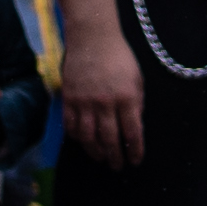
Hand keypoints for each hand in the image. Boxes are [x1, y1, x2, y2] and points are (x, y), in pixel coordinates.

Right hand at [61, 20, 145, 166]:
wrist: (93, 39)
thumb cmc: (119, 58)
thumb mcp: (137, 79)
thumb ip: (136, 103)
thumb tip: (135, 126)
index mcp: (128, 98)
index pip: (133, 132)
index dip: (135, 150)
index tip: (135, 161)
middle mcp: (106, 103)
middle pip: (110, 139)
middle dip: (115, 156)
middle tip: (117, 166)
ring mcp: (85, 102)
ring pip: (88, 137)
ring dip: (95, 151)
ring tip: (101, 158)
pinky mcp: (69, 99)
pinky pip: (71, 125)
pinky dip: (76, 138)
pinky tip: (83, 142)